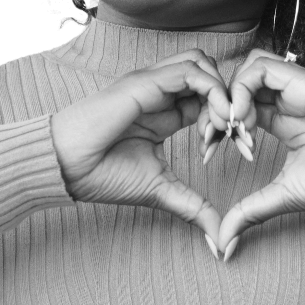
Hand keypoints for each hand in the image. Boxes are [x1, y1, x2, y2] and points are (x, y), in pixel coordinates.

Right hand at [51, 49, 231, 243]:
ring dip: (223, 90)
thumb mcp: (162, 191)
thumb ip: (194, 207)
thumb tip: (221, 240)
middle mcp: (160, 93)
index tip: (237, 147)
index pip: (208, 98)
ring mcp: (152, 84)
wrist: (67, 168)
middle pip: (209, 73)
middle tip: (238, 133)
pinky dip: (212, 90)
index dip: (228, 119)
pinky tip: (218, 120)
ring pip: (201, 63)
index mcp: (164, 112)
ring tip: (228, 124)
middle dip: (232, 99)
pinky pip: (190, 71)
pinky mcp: (145, 83)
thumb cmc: (103, 176)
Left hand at [216, 48, 304, 257]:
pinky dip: (241, 89)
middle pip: (236, 86)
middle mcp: (285, 100)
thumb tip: (222, 246)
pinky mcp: (299, 80)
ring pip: (244, 71)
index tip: (209, 152)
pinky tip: (243, 118)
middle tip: (211, 138)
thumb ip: (249, 213)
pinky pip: (258, 67)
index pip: (238, 109)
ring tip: (231, 129)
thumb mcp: (281, 196)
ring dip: (228, 97)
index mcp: (282, 121)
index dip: (217, 126)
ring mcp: (292, 87)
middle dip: (214, 109)